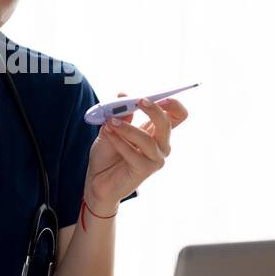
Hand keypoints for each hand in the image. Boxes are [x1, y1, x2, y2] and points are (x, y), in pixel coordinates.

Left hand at [83, 91, 189, 214]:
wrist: (97, 180)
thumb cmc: (107, 154)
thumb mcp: (110, 128)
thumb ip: (119, 115)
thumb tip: (123, 96)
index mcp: (156, 131)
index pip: (177, 116)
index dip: (174, 105)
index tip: (161, 96)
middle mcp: (160, 144)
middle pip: (167, 124)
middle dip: (154, 110)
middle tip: (138, 101)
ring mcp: (155, 159)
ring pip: (147, 139)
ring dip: (127, 128)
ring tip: (110, 122)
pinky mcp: (145, 170)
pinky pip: (133, 153)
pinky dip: (118, 141)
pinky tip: (107, 134)